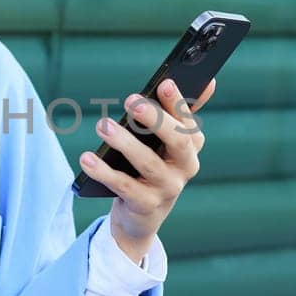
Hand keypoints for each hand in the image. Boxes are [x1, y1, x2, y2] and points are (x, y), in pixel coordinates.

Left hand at [81, 77, 214, 261]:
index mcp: (192, 145)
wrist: (143, 214)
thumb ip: (180, 112)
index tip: (164, 83)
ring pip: (148, 162)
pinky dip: (104, 172)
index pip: (188, 119)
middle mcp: (186, 166)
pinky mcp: (146, 205)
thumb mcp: (168, 141)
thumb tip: (209, 81)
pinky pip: (124, 186)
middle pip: (177, 140)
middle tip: (132, 101)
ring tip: (103, 125)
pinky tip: (87, 158)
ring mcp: (168, 188)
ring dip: (124, 142)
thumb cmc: (154, 166)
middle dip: (155, 119)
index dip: (177, 102)